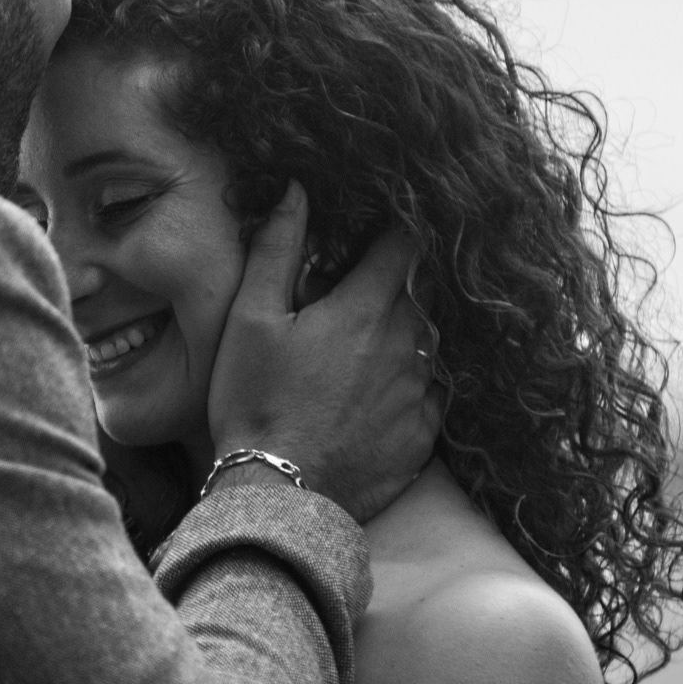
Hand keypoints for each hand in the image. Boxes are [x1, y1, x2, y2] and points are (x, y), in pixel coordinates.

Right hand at [205, 182, 443, 522]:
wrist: (277, 493)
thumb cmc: (254, 402)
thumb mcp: (250, 318)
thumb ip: (277, 248)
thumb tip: (296, 190)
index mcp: (363, 309)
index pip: (404, 247)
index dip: (393, 235)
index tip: (376, 239)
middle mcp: (404, 346)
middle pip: (418, 294)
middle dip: (392, 289)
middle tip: (351, 303)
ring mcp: (419, 393)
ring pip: (427, 343)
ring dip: (403, 336)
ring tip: (361, 354)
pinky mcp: (424, 435)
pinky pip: (432, 392)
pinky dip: (411, 384)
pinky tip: (376, 396)